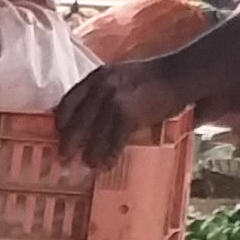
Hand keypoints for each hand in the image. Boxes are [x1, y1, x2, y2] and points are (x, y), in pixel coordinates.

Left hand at [53, 56, 182, 169]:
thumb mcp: (121, 77)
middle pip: (76, 120)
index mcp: (97, 77)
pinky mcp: (127, 114)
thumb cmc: (154, 78)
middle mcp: (101, 87)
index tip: (59, 134)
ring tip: (88, 165)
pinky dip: (109, 155)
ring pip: (94, 134)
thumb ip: (104, 91)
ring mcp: (113, 100)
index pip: (68, 101)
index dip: (62, 121)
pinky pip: (113, 141)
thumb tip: (89, 117)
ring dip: (90, 153)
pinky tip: (107, 165)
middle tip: (64, 158)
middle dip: (69, 142)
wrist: (180, 74)